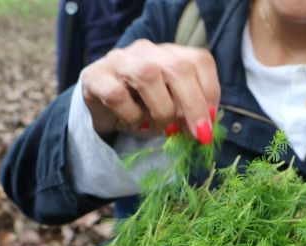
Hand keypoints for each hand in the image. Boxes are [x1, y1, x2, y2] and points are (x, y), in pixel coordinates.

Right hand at [79, 39, 219, 143]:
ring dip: (163, 110)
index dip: (210, 91)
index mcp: (170, 54)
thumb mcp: (171, 110)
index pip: (199, 60)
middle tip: (198, 134)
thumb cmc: (142, 109)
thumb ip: (188, 113)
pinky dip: (131, 116)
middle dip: (193, 105)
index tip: (210, 121)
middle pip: (178, 67)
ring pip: (148, 76)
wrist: (100, 111)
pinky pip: (117, 95)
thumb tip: (204, 129)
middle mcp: (147, 51)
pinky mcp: (95, 77)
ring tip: (165, 130)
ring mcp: (120, 60)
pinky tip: (135, 124)